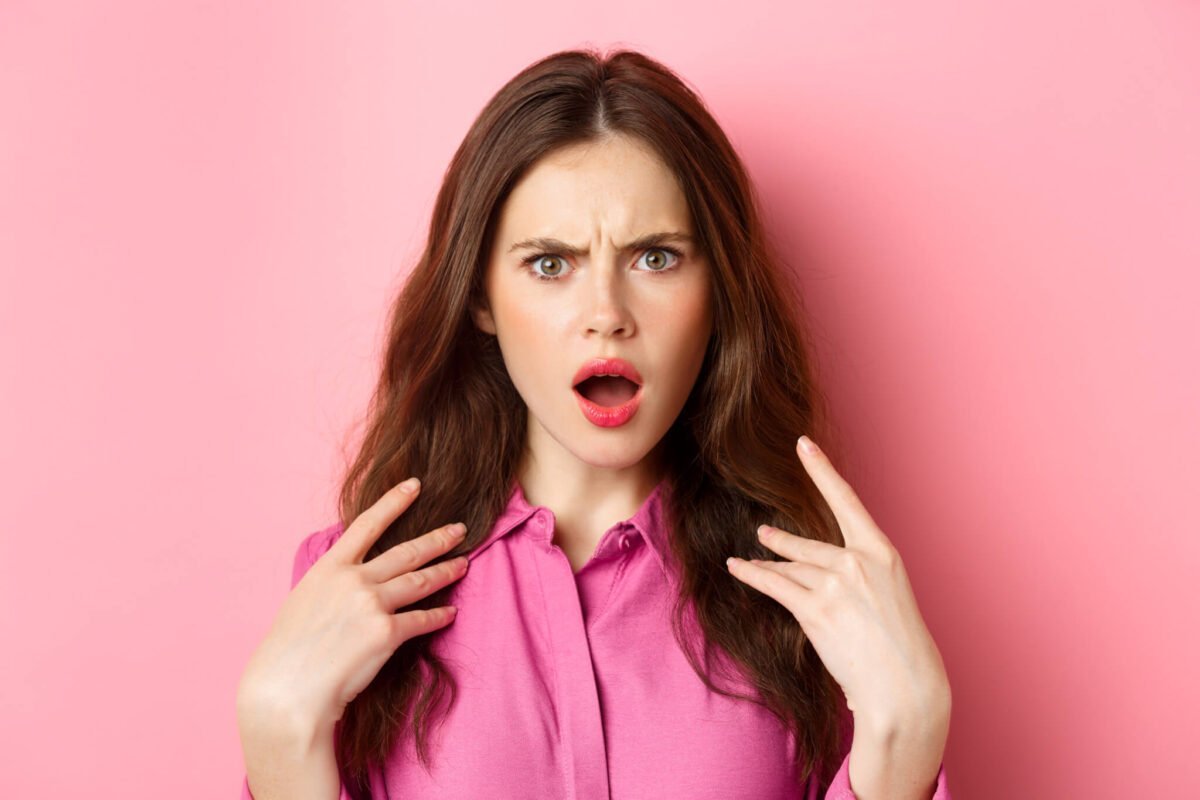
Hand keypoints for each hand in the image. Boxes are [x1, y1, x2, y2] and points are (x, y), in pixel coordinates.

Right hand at [238, 478, 469, 737]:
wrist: (287, 689)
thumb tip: (351, 577)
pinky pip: (421, 619)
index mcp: (329, 568)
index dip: (394, 502)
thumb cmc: (288, 653)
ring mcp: (372, 605)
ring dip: (446, 571)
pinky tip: (450, 613)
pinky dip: (438, 616)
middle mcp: (354, 580)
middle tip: (459, 529)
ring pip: (420, 581)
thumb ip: (331, 584)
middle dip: (437, 538)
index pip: (367, 525)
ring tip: (463, 565)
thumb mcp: (303, 601)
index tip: (414, 486)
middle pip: (407, 552)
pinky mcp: (387, 634)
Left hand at [726, 436, 949, 729]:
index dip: (821, 470)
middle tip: (764, 532)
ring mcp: (836, 584)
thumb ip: (858, 575)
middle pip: (807, 546)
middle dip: (781, 542)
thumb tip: (820, 568)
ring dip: (765, 564)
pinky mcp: (815, 609)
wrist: (904, 687)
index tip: (803, 445)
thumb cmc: (900, 649)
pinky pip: (774, 584)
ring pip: (789, 567)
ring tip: (743, 559)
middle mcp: (858, 561)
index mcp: (883, 552)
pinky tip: (737, 569)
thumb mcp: (888, 596)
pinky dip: (751, 575)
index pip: (846, 501)